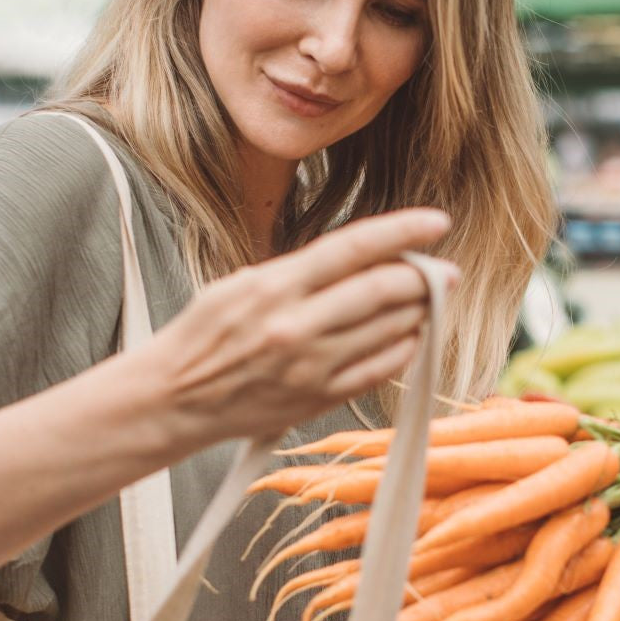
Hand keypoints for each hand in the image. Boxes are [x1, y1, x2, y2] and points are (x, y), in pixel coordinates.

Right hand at [141, 209, 457, 447]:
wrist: (174, 399)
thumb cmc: (205, 335)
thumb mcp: (242, 284)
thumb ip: (300, 272)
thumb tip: (360, 259)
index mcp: (275, 287)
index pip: (353, 248)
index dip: (403, 231)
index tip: (436, 222)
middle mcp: (297, 326)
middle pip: (382, 291)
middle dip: (425, 278)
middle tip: (445, 272)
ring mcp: (311, 366)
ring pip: (390, 331)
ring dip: (419, 313)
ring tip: (427, 302)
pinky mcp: (319, 398)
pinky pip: (380, 370)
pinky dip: (404, 349)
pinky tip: (410, 337)